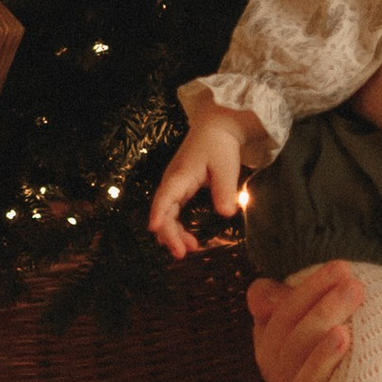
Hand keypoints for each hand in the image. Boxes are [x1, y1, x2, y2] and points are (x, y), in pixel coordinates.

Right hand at [148, 102, 266, 257]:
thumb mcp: (225, 167)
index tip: (155, 228)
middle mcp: (172, 182)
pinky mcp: (180, 189)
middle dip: (170, 233)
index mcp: (180, 175)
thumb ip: (224, 190)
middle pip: (163, 211)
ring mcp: (174, 186)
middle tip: (183, 253)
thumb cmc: (220, 145)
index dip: (159, 213)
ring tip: (189, 250)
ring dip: (174, 233)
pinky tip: (189, 241)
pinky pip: (174, 212)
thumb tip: (226, 213)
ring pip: (167, 214)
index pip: (165, 197)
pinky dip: (179, 227)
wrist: (217, 127)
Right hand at [247, 262, 363, 381]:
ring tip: (351, 296)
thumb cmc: (337, 357)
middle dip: (322, 298)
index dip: (311, 286)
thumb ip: (286, 300)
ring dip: (324, 317)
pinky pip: (309, 380)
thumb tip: (266, 302)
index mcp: (270, 337)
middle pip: (290, 325)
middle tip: (354, 282)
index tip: (342, 268)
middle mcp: (273, 364)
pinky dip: (323, 356)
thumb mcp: (315, 321)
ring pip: (297, 348)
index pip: (280, 306)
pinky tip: (343, 336)